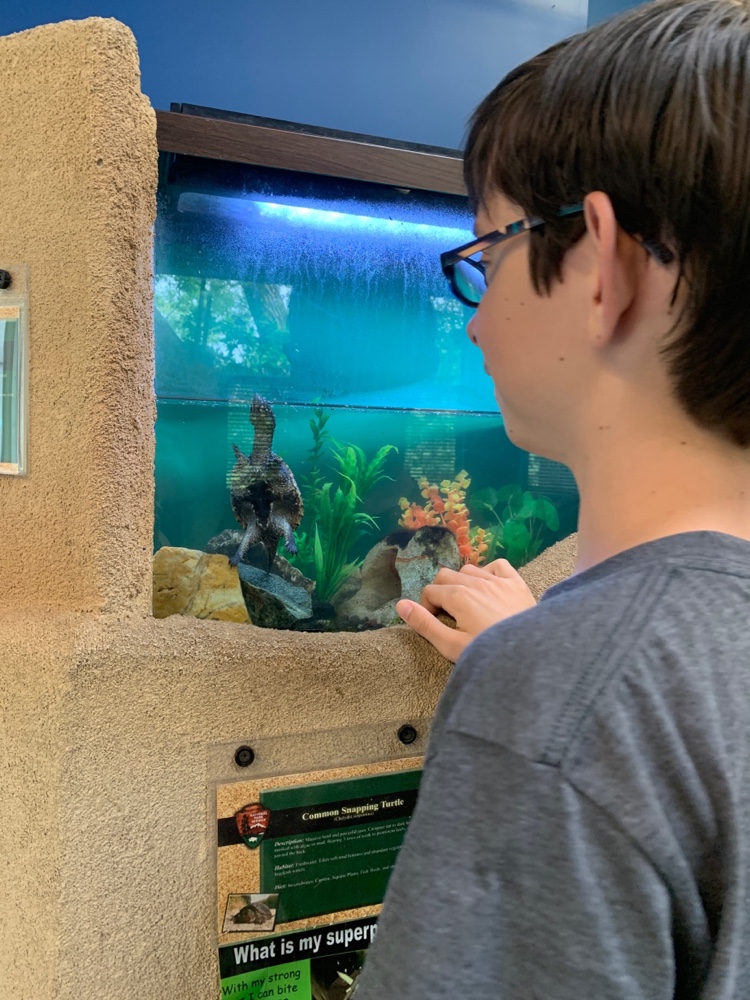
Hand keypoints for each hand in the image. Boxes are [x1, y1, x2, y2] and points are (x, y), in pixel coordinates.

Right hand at [396, 559, 536, 661]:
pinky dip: (489, 573)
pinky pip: (498, 565)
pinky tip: (490, 589)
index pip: (430, 592)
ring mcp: (498, 580)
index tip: (437, 624)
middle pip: (446, 576)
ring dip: (463, 582)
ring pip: (469, 569)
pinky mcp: (517, 583)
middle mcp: (476, 581)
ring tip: (468, 604)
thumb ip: (424, 624)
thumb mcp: (451, 646)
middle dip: (441, 592)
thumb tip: (401, 605)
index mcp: (458, 596)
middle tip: (449, 615)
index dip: (427, 608)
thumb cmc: (488, 654)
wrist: (531, 656)